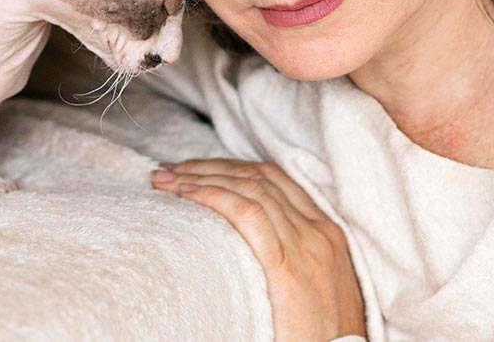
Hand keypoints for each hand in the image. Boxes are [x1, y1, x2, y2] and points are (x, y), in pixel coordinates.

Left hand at [152, 158, 364, 341]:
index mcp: (326, 231)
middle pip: (257, 176)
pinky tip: (187, 195)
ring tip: (168, 180)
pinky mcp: (287, 268)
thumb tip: (246, 241)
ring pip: (250, 188)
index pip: (273, 178)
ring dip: (203, 177)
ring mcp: (305, 246)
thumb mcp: (315, 285)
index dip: (230, 167)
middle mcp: (317, 231)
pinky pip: (248, 215)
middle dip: (210, 167)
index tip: (196, 170)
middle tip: (172, 170)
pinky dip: (214, 197)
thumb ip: (291, 255)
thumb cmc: (322, 334)